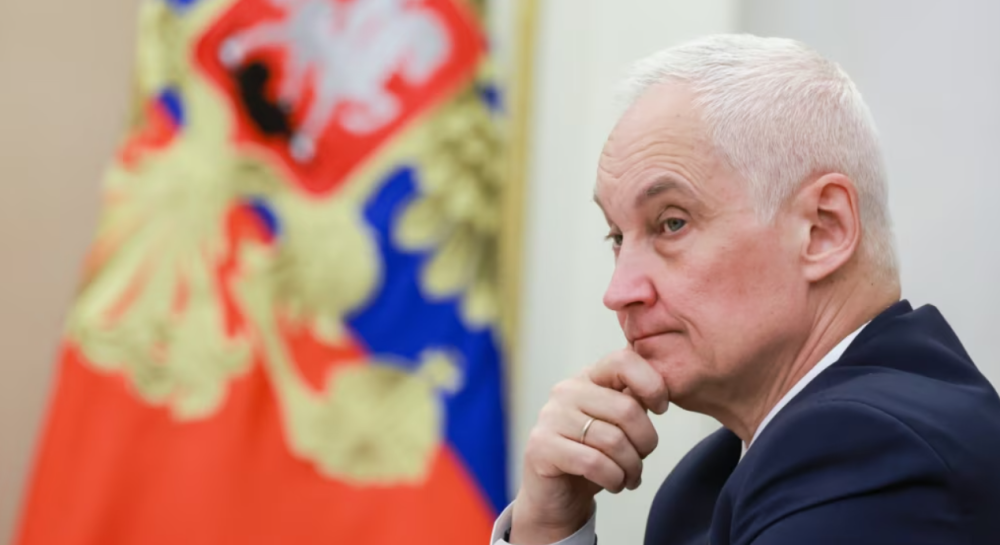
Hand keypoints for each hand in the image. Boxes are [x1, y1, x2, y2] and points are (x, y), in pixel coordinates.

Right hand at [509, 349, 669, 544]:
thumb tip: (662, 389)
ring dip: (631, 467)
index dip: (652, 385)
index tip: (661, 409)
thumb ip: (634, 402)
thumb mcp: (617, 424)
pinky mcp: (542, 447)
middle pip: (627, 409)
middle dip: (646, 441)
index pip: (623, 361)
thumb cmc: (592, 456)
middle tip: (642, 458)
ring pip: (614, 441)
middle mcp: (565, 391)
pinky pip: (594, 463)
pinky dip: (614, 479)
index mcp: (587, 378)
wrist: (556, 495)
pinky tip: (614, 483)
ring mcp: (551, 417)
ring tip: (629, 477)